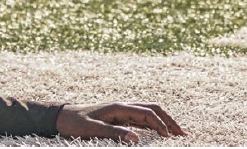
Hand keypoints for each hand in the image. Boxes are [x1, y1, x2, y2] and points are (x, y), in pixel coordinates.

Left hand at [56, 102, 185, 143]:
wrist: (62, 117)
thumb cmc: (75, 123)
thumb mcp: (92, 129)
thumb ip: (114, 133)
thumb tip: (136, 139)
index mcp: (119, 107)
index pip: (147, 114)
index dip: (160, 125)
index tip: (169, 138)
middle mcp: (123, 106)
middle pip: (153, 109)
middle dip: (169, 120)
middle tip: (183, 134)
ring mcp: (122, 111)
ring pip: (149, 113)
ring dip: (164, 122)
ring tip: (177, 134)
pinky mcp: (119, 117)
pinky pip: (141, 120)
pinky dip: (154, 125)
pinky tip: (159, 134)